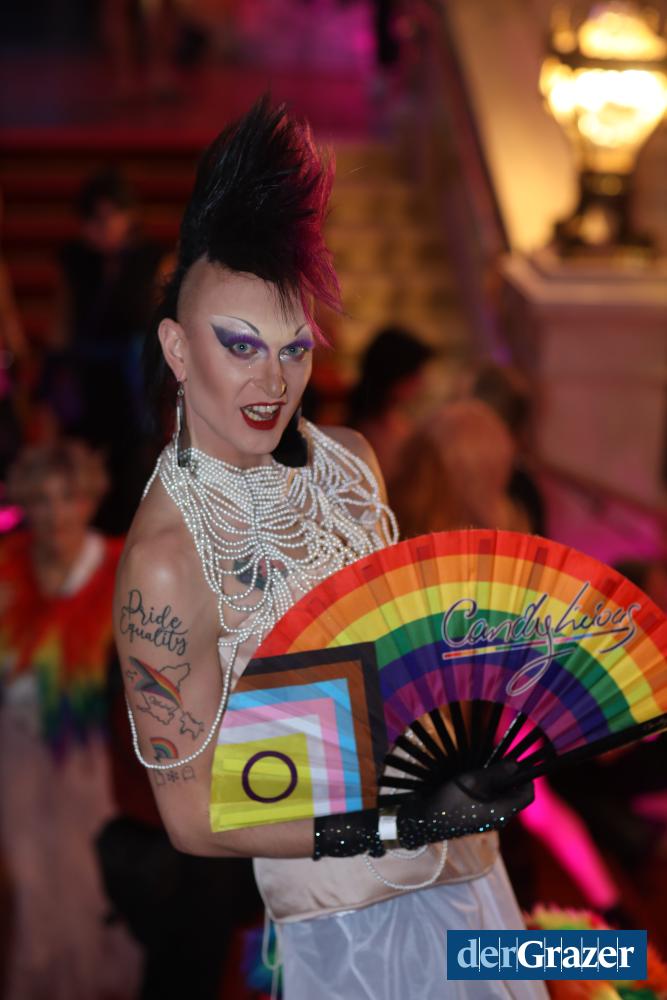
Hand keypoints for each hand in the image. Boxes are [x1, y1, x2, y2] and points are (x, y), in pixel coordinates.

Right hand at [396, 760, 533, 848]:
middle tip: (501, 757)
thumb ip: (496, 773)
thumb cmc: (451, 801)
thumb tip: (516, 765)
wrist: (424, 821)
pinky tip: (474, 776)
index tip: (520, 760)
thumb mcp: (473, 781)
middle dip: (510, 775)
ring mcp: (486, 818)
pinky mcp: (475, 817)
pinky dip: (487, 787)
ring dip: (497, 780)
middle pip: (514, 794)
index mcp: (503, 812)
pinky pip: (488, 800)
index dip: (528, 777)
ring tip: (486, 764)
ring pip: (500, 796)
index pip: (527, 795)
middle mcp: (498, 817)